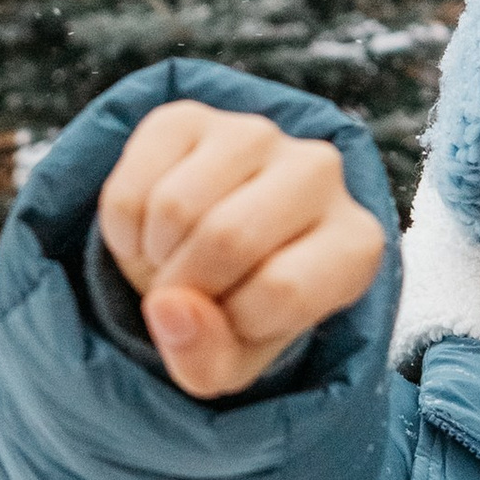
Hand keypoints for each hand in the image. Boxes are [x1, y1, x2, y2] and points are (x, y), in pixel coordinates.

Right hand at [96, 100, 386, 399]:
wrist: (208, 261)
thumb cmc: (239, 314)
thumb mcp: (231, 362)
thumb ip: (206, 359)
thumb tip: (169, 308)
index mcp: (355, 241)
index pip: (283, 289)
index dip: (239, 320)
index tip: (238, 318)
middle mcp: (320, 171)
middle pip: (227, 238)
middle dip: (186, 286)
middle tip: (187, 296)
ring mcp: (255, 133)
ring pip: (175, 206)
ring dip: (152, 257)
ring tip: (173, 263)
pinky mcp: (188, 117)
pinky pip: (132, 186)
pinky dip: (124, 232)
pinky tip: (151, 235)